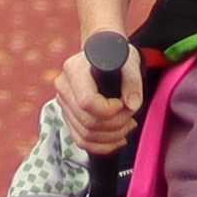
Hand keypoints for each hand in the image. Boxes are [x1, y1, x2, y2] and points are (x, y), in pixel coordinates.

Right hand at [58, 35, 137, 156]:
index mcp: (74, 70)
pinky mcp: (68, 115)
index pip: (88, 102)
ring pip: (84, 135)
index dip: (110, 110)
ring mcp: (63, 103)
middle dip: (116, 125)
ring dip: (111, 137)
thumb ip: (133, 82)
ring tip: (128, 125)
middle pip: (87, 122)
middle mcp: (63, 87)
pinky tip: (118, 139)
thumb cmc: (116, 54)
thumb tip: (132, 105)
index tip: (124, 103)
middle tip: (132, 116)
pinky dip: (101, 145)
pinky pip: (81, 140)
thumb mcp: (130, 61)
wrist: (103, 51)